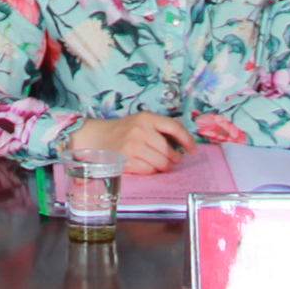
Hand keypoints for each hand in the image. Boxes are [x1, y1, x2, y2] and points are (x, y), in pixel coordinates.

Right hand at [74, 111, 196, 173]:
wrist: (96, 137)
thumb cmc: (123, 130)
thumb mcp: (141, 121)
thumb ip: (160, 129)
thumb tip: (184, 144)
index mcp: (146, 118)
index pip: (174, 127)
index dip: (188, 140)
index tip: (193, 150)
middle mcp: (140, 130)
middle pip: (169, 151)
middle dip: (174, 159)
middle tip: (172, 159)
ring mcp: (132, 146)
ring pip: (161, 163)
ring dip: (164, 166)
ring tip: (160, 163)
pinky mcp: (126, 160)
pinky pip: (149, 170)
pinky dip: (151, 171)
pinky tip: (146, 165)